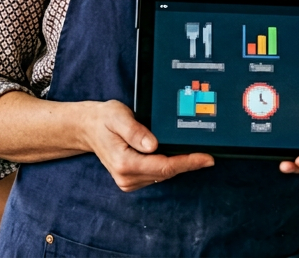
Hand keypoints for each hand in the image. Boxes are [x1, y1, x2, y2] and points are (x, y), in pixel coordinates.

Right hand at [79, 100, 213, 191]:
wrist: (89, 128)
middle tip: (209, 153)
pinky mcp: (133, 180)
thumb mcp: (117, 116)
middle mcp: (126, 177)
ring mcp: (129, 181)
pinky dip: (170, 165)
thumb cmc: (104, 119)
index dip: (188, 162)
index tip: (207, 158)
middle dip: (188, 163)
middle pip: (167, 172)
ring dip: (180, 164)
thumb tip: (152, 144)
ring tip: (197, 152)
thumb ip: (135, 130)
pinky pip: (157, 174)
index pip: (163, 165)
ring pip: (164, 174)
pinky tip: (178, 155)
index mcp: (124, 162)